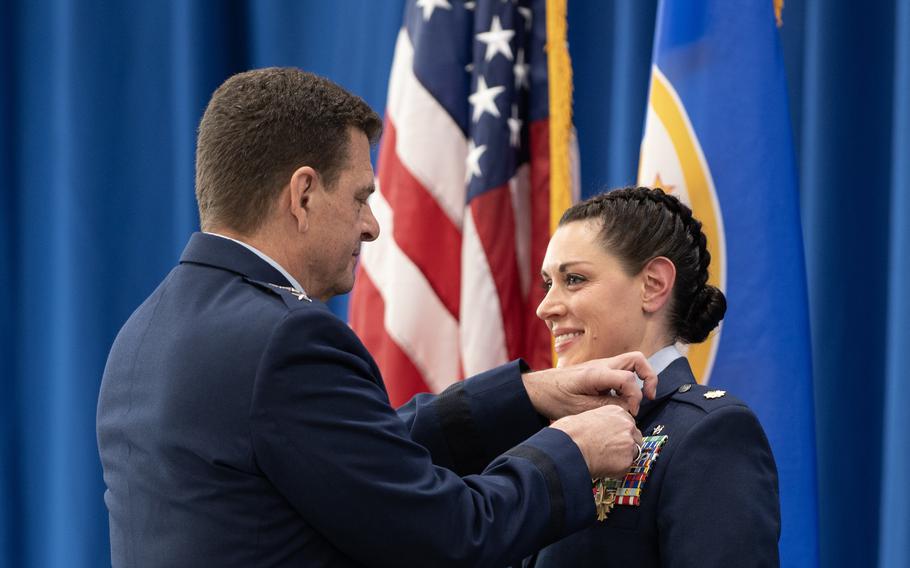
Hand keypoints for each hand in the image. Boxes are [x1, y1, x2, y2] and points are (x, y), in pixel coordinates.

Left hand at [521, 351, 657, 419]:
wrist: (537, 389)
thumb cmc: (554, 398)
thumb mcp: (580, 409)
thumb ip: (608, 407)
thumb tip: (630, 407)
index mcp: (596, 373)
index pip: (628, 378)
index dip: (635, 397)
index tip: (631, 412)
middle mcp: (601, 365)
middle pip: (637, 359)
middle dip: (649, 377)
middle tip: (649, 397)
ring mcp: (601, 365)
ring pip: (631, 363)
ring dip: (640, 379)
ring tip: (636, 400)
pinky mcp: (599, 371)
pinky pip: (622, 371)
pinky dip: (628, 384)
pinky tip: (621, 400)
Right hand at [550, 405, 642, 478]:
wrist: (567, 447)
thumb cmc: (570, 432)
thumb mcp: (587, 416)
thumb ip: (602, 422)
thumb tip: (601, 430)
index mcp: (617, 412)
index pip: (628, 423)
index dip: (620, 433)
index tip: (614, 439)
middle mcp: (627, 426)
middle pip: (635, 437)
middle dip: (625, 445)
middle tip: (610, 451)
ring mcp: (628, 443)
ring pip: (633, 453)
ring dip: (622, 457)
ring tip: (604, 459)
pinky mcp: (626, 461)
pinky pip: (625, 468)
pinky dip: (616, 470)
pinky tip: (602, 466)